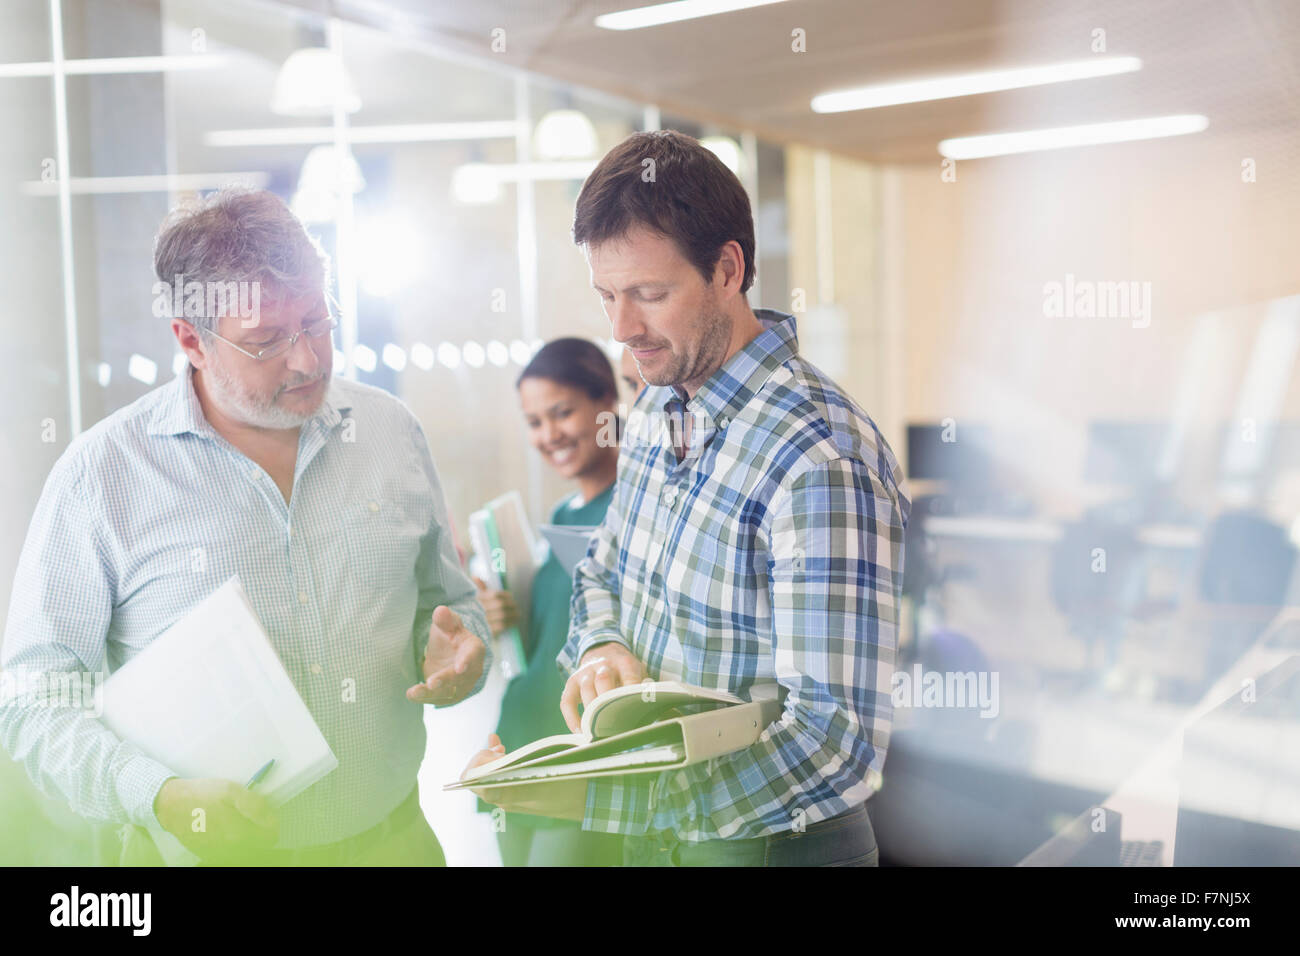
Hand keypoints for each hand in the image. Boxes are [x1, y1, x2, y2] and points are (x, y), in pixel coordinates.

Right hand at [154, 777, 278, 864]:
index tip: (266, 814)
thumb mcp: (232, 791)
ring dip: (247, 836)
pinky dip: (232, 841)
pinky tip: (225, 828)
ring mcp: (217, 853)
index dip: (271, 823)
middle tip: (252, 816)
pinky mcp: (207, 853)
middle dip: (260, 830)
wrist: (171, 805)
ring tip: (237, 820)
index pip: (270, 836)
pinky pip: (229, 851)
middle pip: (259, 844)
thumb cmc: (202, 795)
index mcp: (238, 834)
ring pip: (244, 848)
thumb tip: (270, 820)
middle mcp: (229, 849)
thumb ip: (255, 806)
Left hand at [407, 605, 485, 705]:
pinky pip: (439, 699)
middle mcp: (472, 670)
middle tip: (431, 683)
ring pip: (448, 692)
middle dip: (445, 681)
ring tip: (413, 692)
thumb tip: (441, 610)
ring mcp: (463, 685)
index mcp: (474, 649)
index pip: (473, 655)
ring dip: (431, 693)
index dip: (466, 661)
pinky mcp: (451, 696)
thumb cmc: (451, 637)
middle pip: (459, 678)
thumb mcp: (447, 625)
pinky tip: (412, 694)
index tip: (459, 668)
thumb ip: (444, 620)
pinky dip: (425, 698)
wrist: (450, 654)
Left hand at [463, 734, 585, 820]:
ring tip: (501, 745)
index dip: (478, 760)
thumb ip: (512, 770)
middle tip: (500, 745)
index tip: (496, 750)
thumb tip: (484, 762)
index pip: (471, 779)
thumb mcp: (542, 772)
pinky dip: (500, 762)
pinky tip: (503, 748)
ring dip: (492, 757)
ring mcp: (512, 797)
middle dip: (485, 756)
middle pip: (478, 775)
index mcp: (505, 795)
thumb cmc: (566, 783)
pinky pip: (501, 778)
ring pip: (489, 775)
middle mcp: (504, 799)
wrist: (589, 799)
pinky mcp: (521, 794)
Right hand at [472, 576, 519, 636]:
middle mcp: (480, 609)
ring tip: (518, 614)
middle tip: (515, 606)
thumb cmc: (471, 612)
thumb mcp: (473, 599)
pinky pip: (501, 625)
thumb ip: (478, 588)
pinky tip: (514, 622)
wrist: (463, 632)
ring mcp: (484, 621)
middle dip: (510, 604)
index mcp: (477, 600)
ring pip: (502, 615)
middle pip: (500, 604)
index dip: (504, 595)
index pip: (495, 595)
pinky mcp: (487, 631)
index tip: (510, 596)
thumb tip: (475, 576)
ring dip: (513, 614)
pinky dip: (510, 623)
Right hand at [560, 642, 645, 731]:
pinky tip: (579, 730)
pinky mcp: (572, 681)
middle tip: (615, 725)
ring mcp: (586, 672)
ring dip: (591, 712)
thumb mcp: (639, 672)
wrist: (603, 651)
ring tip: (597, 733)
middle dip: (609, 702)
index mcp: (625, 662)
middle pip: (604, 679)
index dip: (631, 693)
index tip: (634, 711)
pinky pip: (567, 700)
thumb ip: (645, 688)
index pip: (629, 676)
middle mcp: (603, 664)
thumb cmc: (625, 671)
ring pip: (586, 689)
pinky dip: (571, 717)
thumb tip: (659, 709)